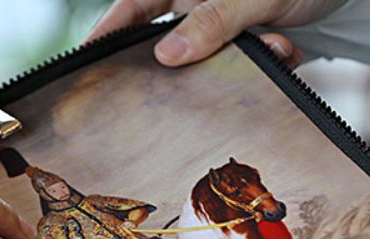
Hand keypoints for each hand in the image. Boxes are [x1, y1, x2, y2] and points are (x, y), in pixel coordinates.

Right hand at [87, 0, 346, 67]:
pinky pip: (244, 67)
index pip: (131, 9)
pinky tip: (289, 49)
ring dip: (240, 65)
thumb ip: (211, 21)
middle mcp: (196, 4)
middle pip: (165, 43)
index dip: (104, 37)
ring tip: (275, 47)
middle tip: (164, 99)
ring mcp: (223, 25)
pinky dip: (268, 64)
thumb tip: (165, 56)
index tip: (80, 67)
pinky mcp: (250, 43)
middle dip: (178, 69)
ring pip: (211, 60)